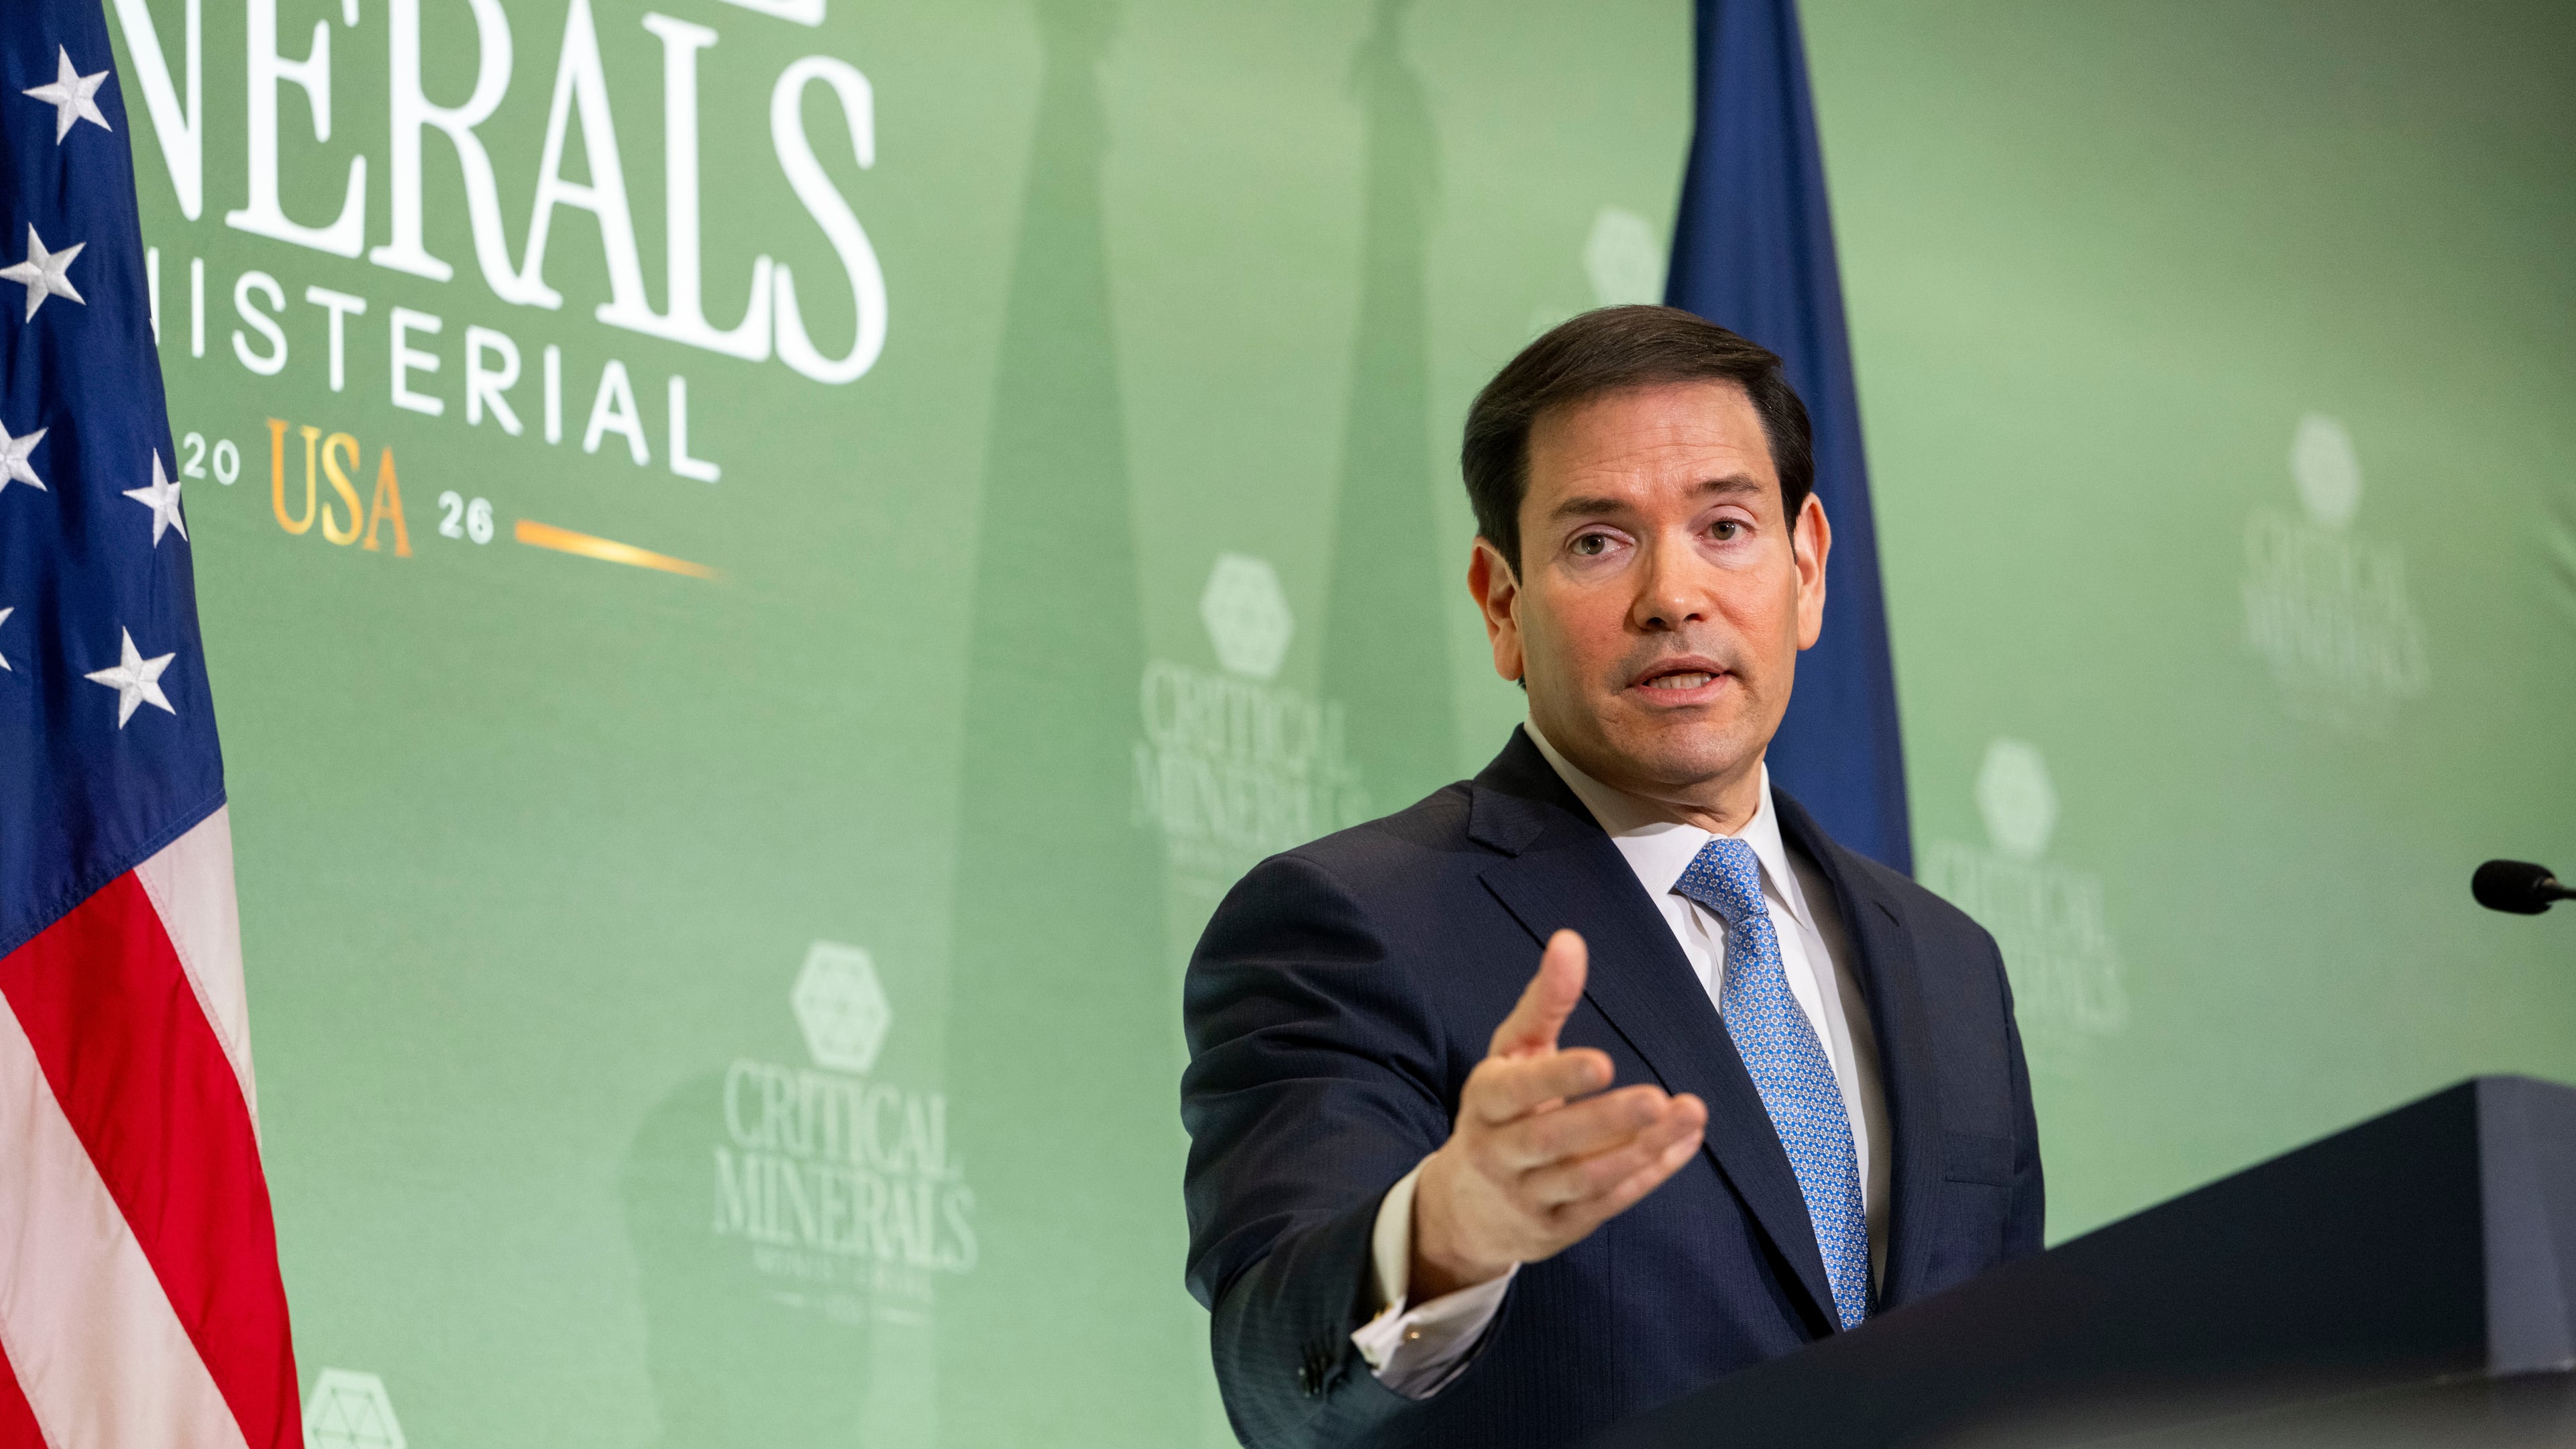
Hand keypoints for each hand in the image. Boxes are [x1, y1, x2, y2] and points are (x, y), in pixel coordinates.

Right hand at [1409, 930, 1708, 1299]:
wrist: (1465, 1210)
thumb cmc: (1499, 1111)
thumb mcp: (1511, 1056)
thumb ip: (1543, 1003)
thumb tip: (1570, 940)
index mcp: (1484, 1102)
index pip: (1514, 1092)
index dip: (1556, 1079)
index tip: (1604, 1062)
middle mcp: (1500, 1153)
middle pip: (1551, 1141)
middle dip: (1605, 1121)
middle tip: (1654, 1097)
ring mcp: (1530, 1196)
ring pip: (1586, 1178)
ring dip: (1640, 1148)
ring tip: (1688, 1112)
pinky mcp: (1560, 1228)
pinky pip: (1608, 1202)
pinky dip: (1650, 1173)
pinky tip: (1685, 1142)